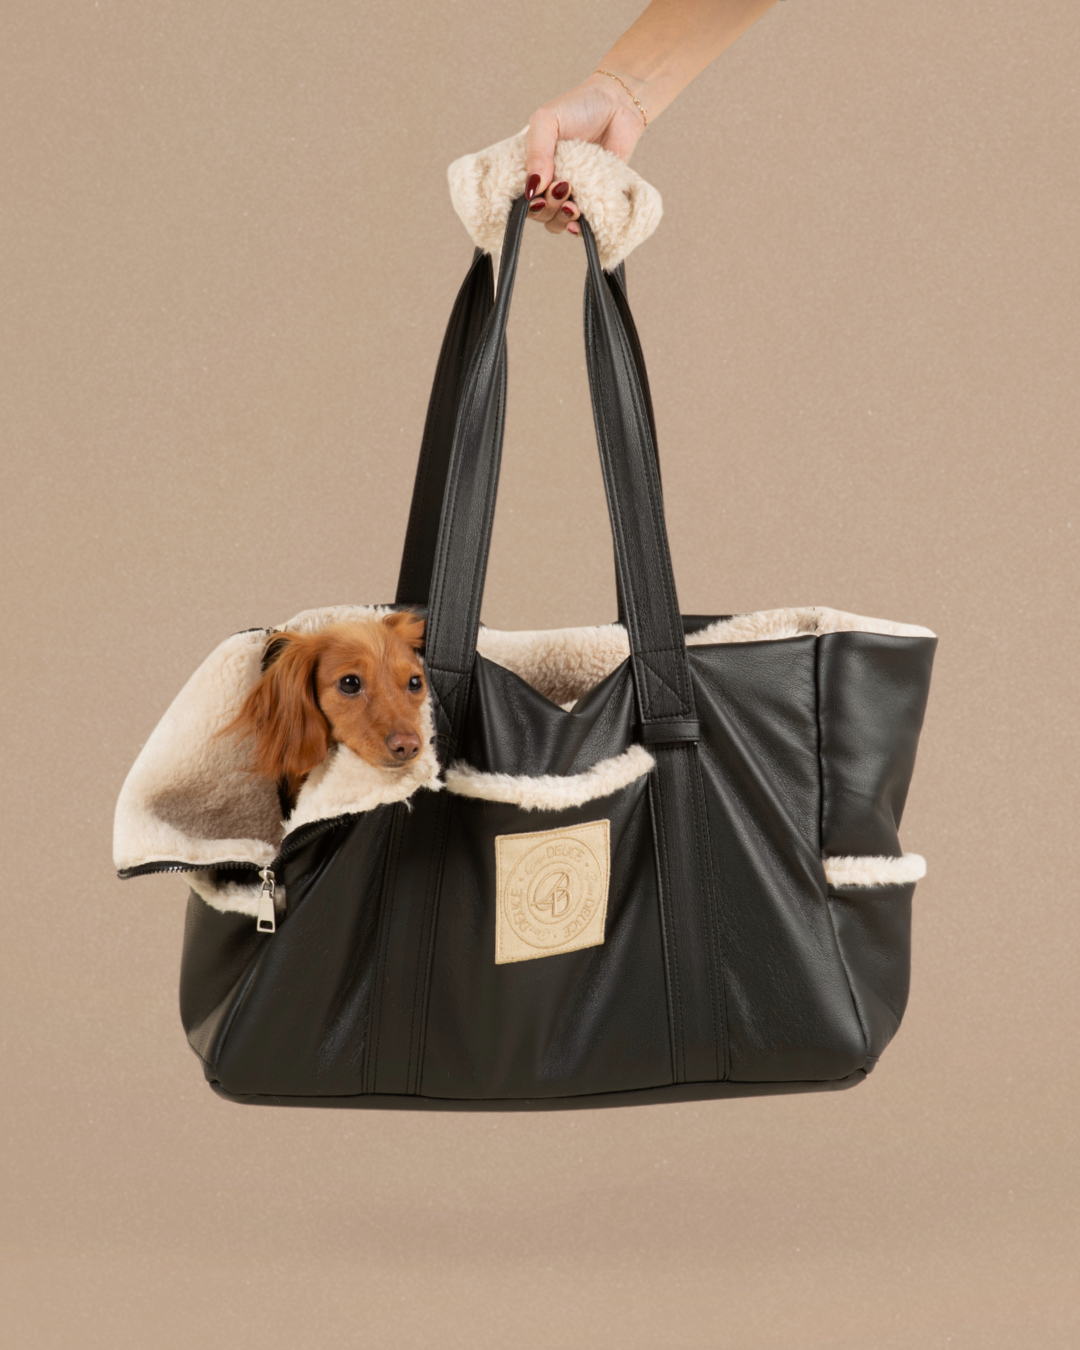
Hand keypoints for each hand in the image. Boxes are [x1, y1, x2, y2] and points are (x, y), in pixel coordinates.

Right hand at [524, 72, 647, 238]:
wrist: (619, 104)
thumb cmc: (579, 106)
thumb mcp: (547, 121)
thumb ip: (536, 152)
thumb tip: (532, 189)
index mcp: (532, 165)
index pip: (518, 196)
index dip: (524, 203)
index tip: (536, 195)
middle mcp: (549, 182)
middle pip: (538, 213)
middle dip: (547, 208)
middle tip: (563, 187)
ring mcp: (572, 192)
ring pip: (557, 222)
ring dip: (562, 219)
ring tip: (573, 206)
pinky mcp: (594, 199)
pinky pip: (582, 225)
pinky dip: (579, 229)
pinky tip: (579, 224)